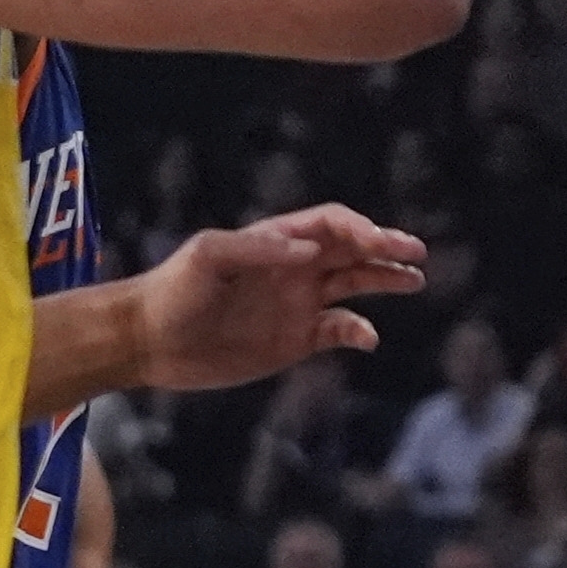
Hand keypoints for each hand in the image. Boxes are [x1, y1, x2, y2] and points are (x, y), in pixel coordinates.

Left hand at [128, 204, 427, 393]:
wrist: (150, 342)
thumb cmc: (174, 290)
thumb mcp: (209, 256)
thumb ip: (259, 248)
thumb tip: (310, 251)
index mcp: (278, 240)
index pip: (331, 225)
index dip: (360, 229)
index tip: (379, 242)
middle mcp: (294, 268)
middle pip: (352, 250)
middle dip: (385, 248)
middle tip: (416, 254)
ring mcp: (297, 304)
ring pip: (354, 285)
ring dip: (384, 280)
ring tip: (415, 280)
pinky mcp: (294, 340)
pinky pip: (338, 331)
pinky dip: (358, 332)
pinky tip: (368, 338)